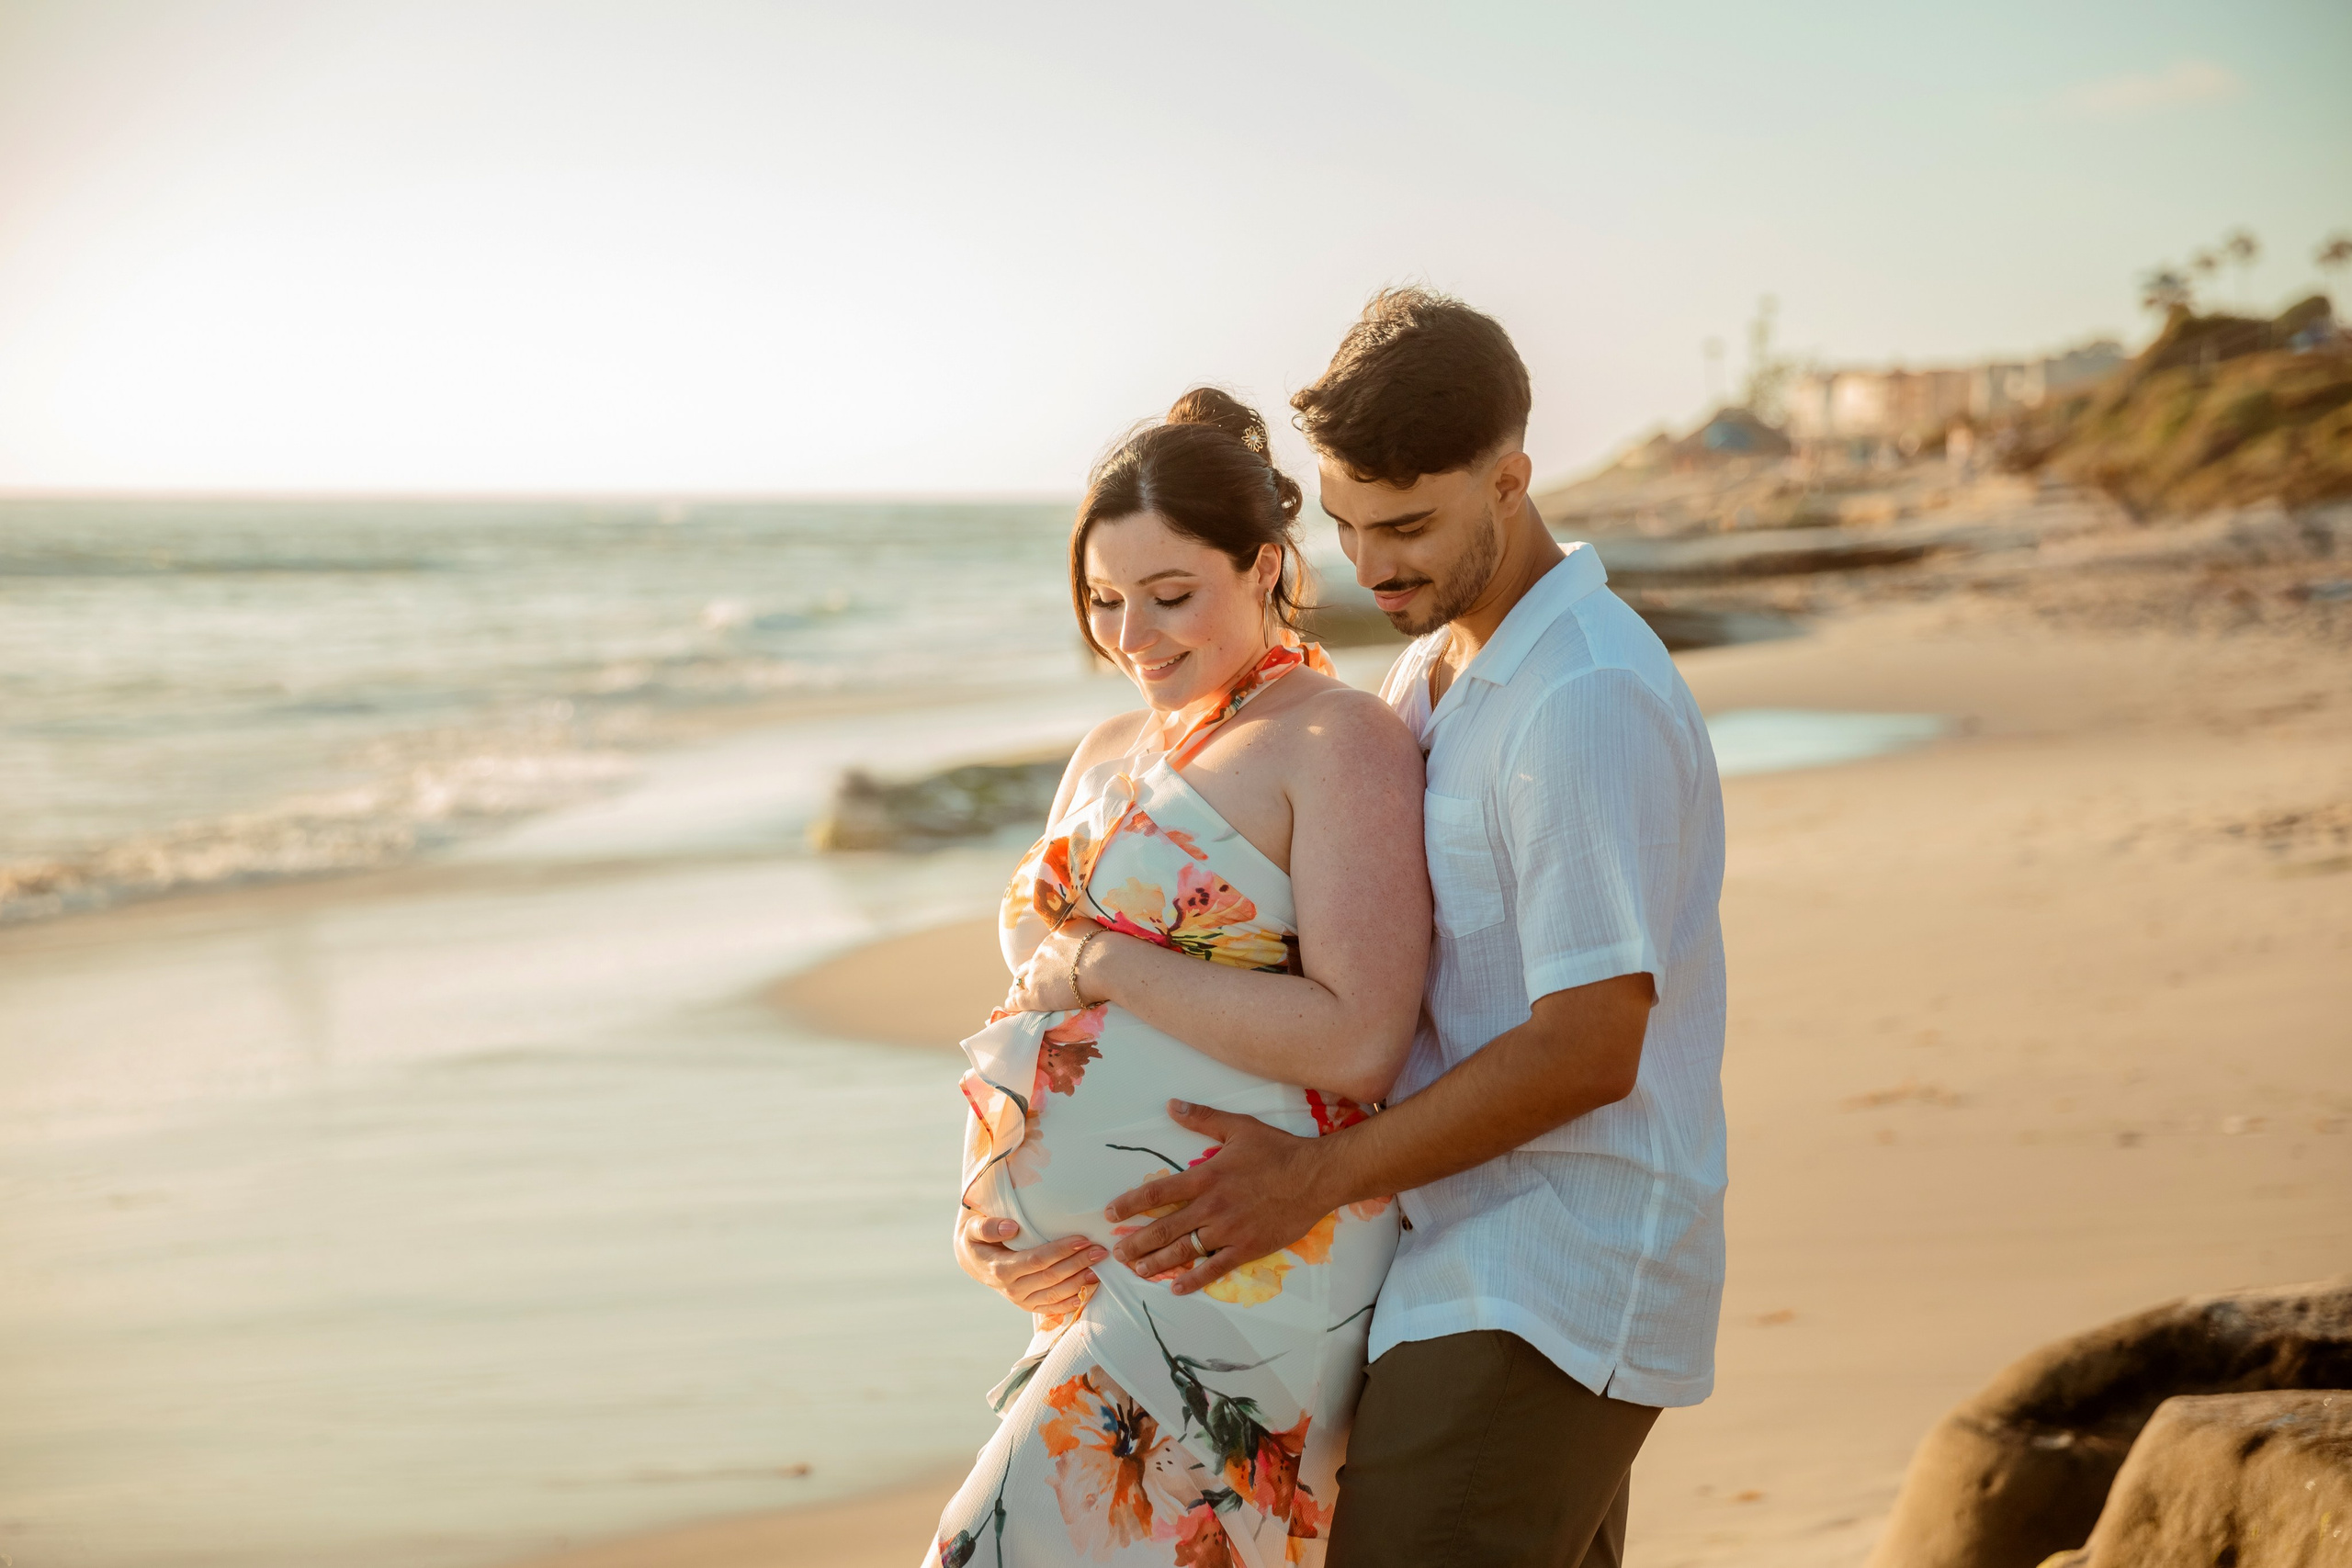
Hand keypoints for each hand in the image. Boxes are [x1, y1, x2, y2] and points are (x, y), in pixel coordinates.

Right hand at [955, 1213, 1104, 1314]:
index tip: (1083, 1239)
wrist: (972, 1260)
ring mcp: (1021, 1300)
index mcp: (1001, 1269)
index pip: (1038, 1260)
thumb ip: (987, 1227)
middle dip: (1078, 1264)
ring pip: (1056, 1295)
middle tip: (1101, 1251)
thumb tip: (1011, 1228)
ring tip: (1100, 1269)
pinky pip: (1053, 1308)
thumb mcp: (973, 1228)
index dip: (1061, 1251)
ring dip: (1080, 1283)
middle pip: (1052, 1277)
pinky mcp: (1029, 1305)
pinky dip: (1072, 1301)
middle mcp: (1012, 1289)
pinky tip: (1088, 1291)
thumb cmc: (976, 1238)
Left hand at [1005, 916, 1108, 1012]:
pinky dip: (1013, 1003)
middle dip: (1025, 974)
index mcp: (1053, 942)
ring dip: (1018, 988)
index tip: (1044, 967)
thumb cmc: (1105, 946)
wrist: (1105, 963)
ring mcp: (1037, 977)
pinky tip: (1010, 1006)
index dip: (1042, 962)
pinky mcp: (1037, 996)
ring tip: (1015, 994)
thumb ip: (1078, 930)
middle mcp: (1041, 956)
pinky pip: (1018, 1001)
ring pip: (1021, 983)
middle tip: (1023, 981)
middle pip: (1029, 966)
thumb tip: (1077, 929)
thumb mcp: (1089, 928)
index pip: (1043, 954)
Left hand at [1105, 1101, 1334, 1295]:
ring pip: (1184, 1250)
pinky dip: (1194, 1279)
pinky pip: (1215, 1268)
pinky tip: (1176, 1288)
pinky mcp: (1247, 1248)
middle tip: (1117, 1252)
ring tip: (1137, 1270)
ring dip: (1157, 1262)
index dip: (1130, 1204)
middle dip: (1137, 1242)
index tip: (1111, 1213)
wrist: (1316, 1176)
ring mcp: (1229, 1230)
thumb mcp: (1238, 1127)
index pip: (1158, 1192)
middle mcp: (1212, 1206)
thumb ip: (1202, 1118)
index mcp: (1206, 1177)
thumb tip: (1171, 1105)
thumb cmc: (1278, 1150)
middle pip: (1164, 1227)